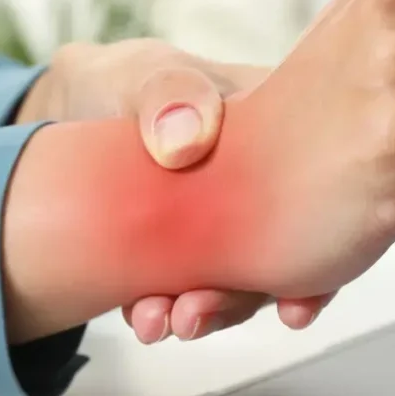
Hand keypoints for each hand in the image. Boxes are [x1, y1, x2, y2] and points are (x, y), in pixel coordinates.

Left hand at [15, 39, 331, 341]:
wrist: (72, 111)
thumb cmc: (127, 83)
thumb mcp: (148, 74)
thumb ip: (170, 92)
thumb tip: (186, 142)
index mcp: (282, 134)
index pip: (321, 197)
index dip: (322, 261)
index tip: (294, 304)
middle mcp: (263, 186)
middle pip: (279, 254)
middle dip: (240, 298)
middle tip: (194, 313)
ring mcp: (228, 225)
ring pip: (234, 280)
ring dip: (201, 312)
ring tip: (156, 321)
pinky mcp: (188, 252)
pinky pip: (187, 288)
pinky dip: (165, 310)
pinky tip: (144, 319)